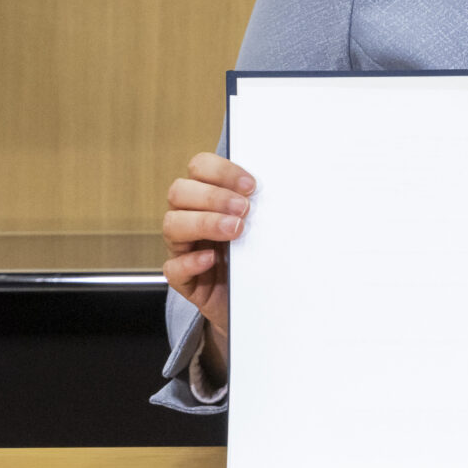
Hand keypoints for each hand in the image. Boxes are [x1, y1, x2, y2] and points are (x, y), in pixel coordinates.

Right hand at [162, 152, 255, 377]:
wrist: (259, 299)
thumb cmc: (261, 253)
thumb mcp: (266, 225)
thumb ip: (268, 205)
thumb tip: (295, 185)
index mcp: (208, 197)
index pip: (199, 168)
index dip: (221, 171)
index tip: (251, 185)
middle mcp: (190, 218)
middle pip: (179, 191)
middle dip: (213, 197)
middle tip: (244, 209)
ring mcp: (185, 247)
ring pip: (172, 225)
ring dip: (205, 222)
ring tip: (236, 230)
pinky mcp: (184, 279)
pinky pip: (173, 267)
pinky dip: (191, 261)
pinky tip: (212, 258)